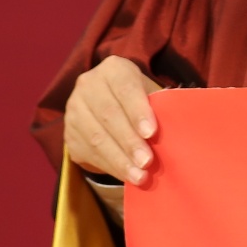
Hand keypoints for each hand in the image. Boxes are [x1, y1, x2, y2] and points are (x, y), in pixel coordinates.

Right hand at [62, 54, 162, 184]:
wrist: (109, 106)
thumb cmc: (140, 101)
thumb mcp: (151, 95)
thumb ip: (161, 107)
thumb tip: (177, 131)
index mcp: (113, 69)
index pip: (125, 88)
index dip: (138, 111)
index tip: (151, 133)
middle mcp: (88, 85)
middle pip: (109, 115)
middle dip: (130, 141)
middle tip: (147, 162)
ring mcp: (74, 109)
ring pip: (96, 138)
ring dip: (120, 160)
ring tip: (139, 176)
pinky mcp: (69, 134)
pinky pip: (89, 153)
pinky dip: (110, 167)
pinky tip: (126, 176)